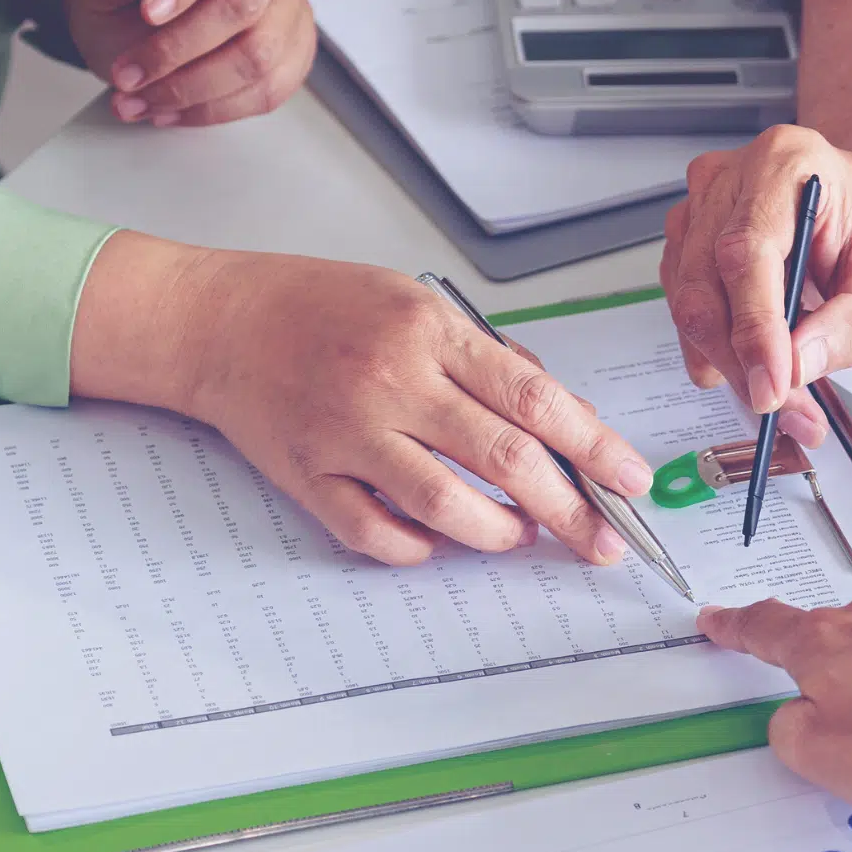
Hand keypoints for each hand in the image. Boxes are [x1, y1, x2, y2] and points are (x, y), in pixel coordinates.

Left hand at [64, 0, 316, 127]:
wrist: (143, 22)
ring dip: (190, 89)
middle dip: (178, 48)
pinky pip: (267, 92)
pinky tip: (170, 109)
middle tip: (127, 72)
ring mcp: (290, 5)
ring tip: (139, 99)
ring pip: (258, 57)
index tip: (147, 14)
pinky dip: (212, 110)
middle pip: (244, 4)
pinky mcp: (295, 52)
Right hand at [71, 235, 654, 566]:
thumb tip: (565, 419)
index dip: (596, 447)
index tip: (633, 481)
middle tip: (603, 540)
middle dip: (570, 510)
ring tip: (520, 534)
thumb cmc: (321, 306)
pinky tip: (439, 542)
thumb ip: (489, 360)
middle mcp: (392, 381)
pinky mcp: (307, 475)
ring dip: (499, 533)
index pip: (536, 398)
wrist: (218, 319)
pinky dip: (419, 548)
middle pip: (507, 459)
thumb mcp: (417, 303)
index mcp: (430, 331)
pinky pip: (376, 533)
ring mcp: (347, 432)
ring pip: (448, 506)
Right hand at [659, 125, 851, 435]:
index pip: (747, 253)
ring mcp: (701, 206)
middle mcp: (731, 179)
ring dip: (726, 360)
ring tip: (781, 394)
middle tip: (779, 407)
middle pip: (703, 282)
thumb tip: (798, 365)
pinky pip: (686, 303)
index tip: (771, 386)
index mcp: (786, 164)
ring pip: (687, 300)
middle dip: (737, 360)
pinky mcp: (690, 238)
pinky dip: (718, 347)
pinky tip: (757, 363)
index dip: (753, 328)